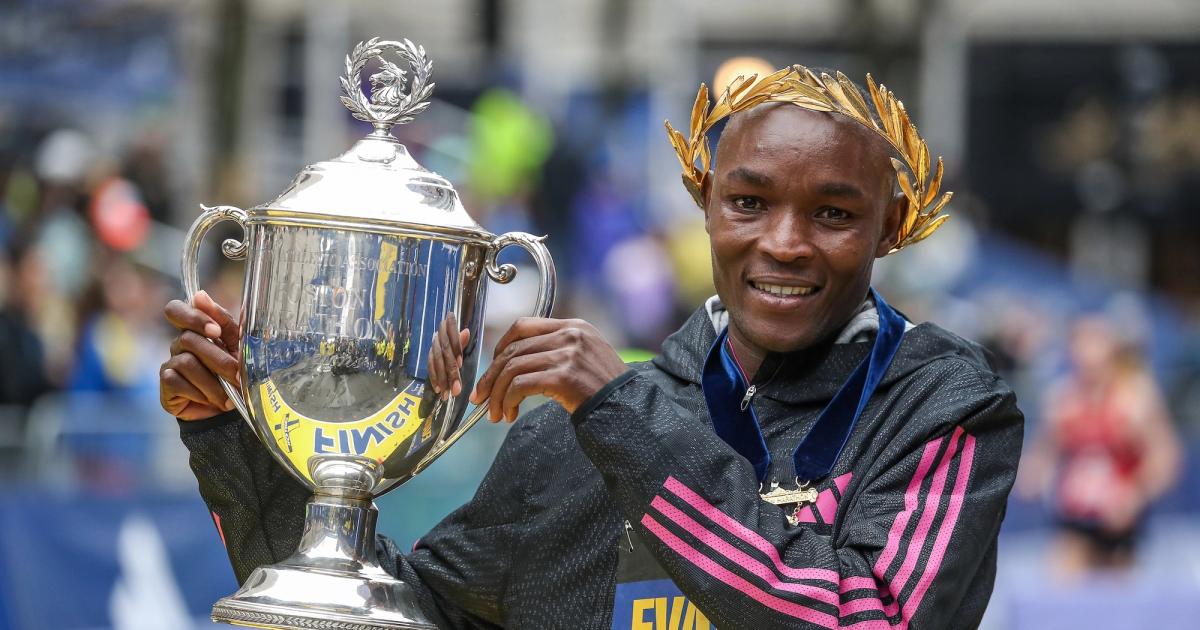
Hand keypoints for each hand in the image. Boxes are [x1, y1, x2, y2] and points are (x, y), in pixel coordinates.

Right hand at [160, 290, 241, 419]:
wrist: (227, 407)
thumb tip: (200, 295)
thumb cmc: (232, 371)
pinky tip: (212, 400)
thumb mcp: (236, 346)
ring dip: (213, 382)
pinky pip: (178, 382)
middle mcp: (179, 343)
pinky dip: (200, 392)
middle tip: (237, 375)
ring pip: (187, 363)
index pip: (176, 310)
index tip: (215, 331)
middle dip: (218, 360)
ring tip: (229, 396)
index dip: (192, 317)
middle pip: (189, 339)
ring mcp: (170, 362)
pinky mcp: (166, 383)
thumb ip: (224, 321)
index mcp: (196, 329)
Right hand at [426, 313, 470, 400]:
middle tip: (456, 390)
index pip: (450, 335)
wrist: (446, 336)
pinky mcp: (429, 355)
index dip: (455, 347)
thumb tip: (466, 332)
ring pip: (436, 362)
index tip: (460, 363)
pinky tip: (437, 389)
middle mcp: (438, 336)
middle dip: (450, 372)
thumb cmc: (459, 340)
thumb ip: (462, 340)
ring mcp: (432, 346)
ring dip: (441, 379)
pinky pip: (429, 366)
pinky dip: (433, 378)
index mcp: (447, 327)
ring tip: (447, 394)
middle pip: (444, 353)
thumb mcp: (463, 340)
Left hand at [469, 318, 627, 422]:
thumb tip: (515, 362)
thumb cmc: (605, 388)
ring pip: (512, 367)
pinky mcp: (564, 376)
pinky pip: (520, 384)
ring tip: (497, 413)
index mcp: (574, 326)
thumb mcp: (585, 357)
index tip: (492, 368)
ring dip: (498, 394)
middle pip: (513, 349)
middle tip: (481, 397)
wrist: (628, 408)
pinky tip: (510, 413)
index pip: (524, 326)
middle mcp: (570, 335)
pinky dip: (508, 400)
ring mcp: (567, 354)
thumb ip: (557, 350)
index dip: (500, 346)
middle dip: (491, 376)